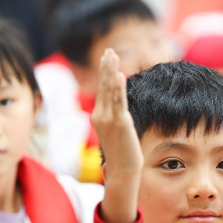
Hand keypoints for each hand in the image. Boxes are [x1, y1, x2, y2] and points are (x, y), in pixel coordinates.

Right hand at [93, 49, 142, 222]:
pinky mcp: (120, 123)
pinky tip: (119, 75)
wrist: (123, 171)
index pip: (102, 90)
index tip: (107, 57)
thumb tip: (121, 111)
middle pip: (103, 86)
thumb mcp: (116, 132)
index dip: (105, 73)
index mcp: (99, 116)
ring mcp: (109, 119)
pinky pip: (119, 101)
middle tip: (108, 51)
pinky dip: (118, 88)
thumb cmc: (122, 154)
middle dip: (106, 67)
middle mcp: (101, 115)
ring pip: (109, 90)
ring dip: (111, 71)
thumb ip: (116, 118)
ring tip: (112, 55)